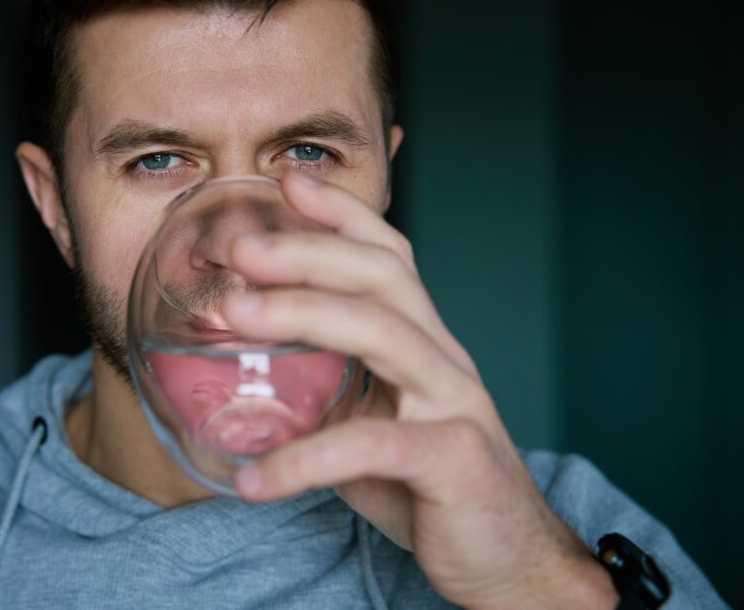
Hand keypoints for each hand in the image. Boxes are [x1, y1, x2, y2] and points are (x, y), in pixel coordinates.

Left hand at [220, 172, 617, 609]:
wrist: (509, 561)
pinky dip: (306, 459)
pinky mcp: (454, 460)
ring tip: (234, 313)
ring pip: (384, 333)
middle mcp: (444, 358)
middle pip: (383, 276)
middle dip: (309, 250)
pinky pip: (372, 446)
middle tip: (240, 246)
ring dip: (303, 314)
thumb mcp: (373, 427)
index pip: (388, 257)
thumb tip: (247, 384)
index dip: (342, 214)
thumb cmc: (432, 487)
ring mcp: (454, 403)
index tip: (287, 182)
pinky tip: (253, 478)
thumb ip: (328, 396)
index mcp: (424, 342)